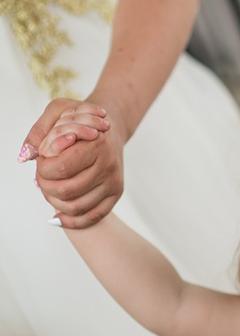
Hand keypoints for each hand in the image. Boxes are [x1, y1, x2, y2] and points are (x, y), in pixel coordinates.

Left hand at [20, 98, 125, 227]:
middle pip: (66, 190)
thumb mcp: (59, 112)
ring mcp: (113, 182)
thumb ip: (38, 132)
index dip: (43, 167)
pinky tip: (57, 217)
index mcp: (96, 144)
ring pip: (76, 207)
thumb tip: (26, 157)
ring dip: (54, 202)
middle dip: (45, 186)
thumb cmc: (82, 120)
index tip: (43, 159)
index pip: (60, 168)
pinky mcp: (116, 194)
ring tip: (49, 190)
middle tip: (42, 176)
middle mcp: (108, 165)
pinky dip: (71, 221)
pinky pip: (92, 217)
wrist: (110, 127)